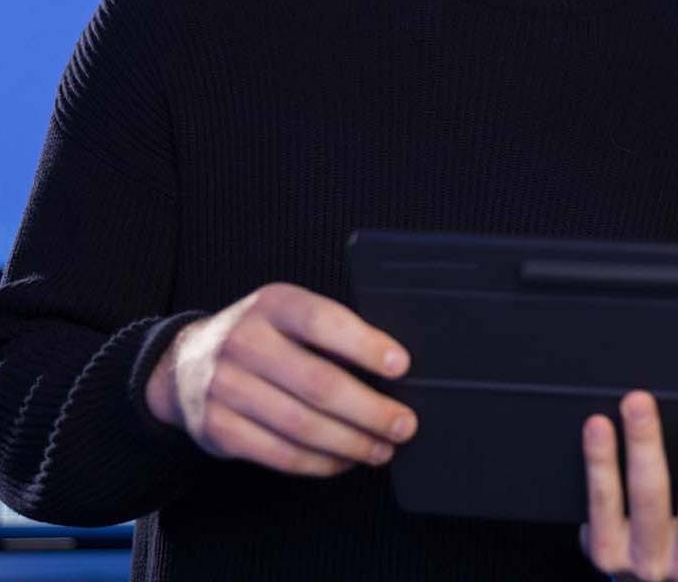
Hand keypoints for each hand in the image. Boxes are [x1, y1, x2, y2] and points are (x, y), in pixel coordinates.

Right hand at [144, 282, 417, 476]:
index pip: (324, 322)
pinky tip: (344, 461)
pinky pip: (278, 454)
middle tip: (405, 425)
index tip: (402, 366)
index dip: (366, 345)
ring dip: (351, 443)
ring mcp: (226, 387)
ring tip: (382, 449)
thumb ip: (332, 332)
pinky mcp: (216, 428)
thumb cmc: (263, 337)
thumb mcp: (288, 314)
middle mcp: (245, 342)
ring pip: (301, 425)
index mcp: (274, 305)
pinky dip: (319, 463)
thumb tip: (396, 369)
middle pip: (318, 383)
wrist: (183, 363)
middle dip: (370, 410)